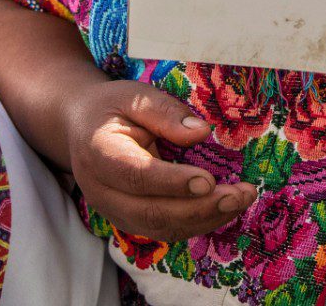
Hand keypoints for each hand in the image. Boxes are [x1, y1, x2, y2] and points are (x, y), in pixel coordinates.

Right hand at [62, 79, 257, 241]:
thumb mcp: (134, 96)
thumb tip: (201, 132)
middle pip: (151, 212)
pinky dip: (199, 222)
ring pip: (162, 227)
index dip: (172, 182)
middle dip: (201, 208)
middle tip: (240, 194)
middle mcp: (103, 191)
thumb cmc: (111, 108)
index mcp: (99, 153)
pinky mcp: (131, 220)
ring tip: (242, 200)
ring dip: (207, 219)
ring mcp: (115, 211)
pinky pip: (166, 229)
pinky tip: (226, 206)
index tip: (209, 180)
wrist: (83, 128)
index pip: (136, 176)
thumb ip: (165, 112)